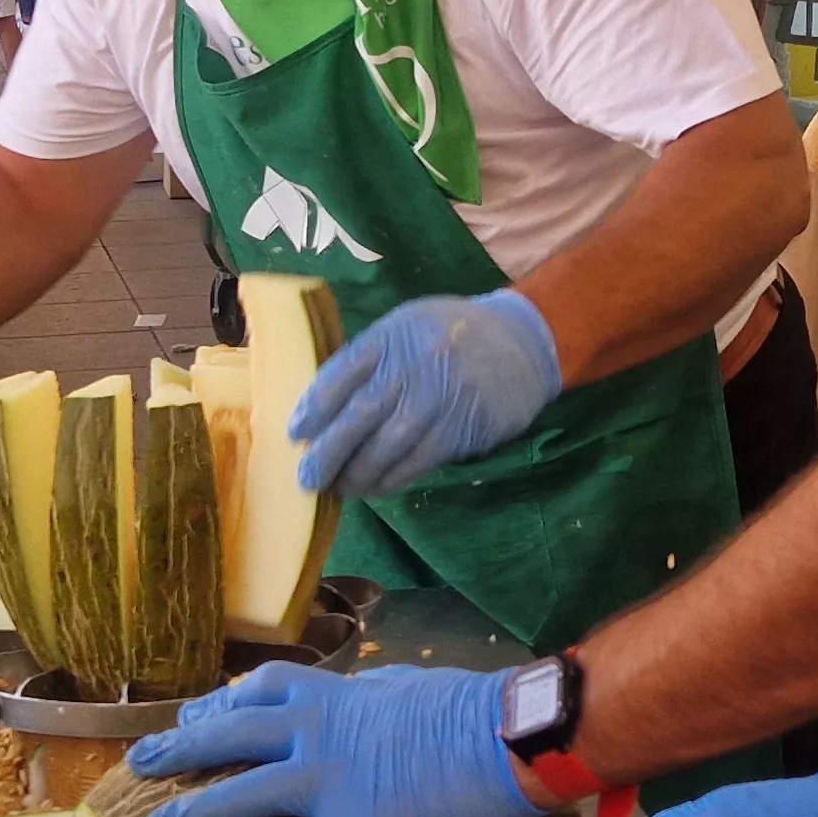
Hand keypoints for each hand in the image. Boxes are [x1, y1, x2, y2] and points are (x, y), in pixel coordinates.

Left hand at [123, 663, 539, 816]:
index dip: (222, 703)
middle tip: (141, 761)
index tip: (195, 717)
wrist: (506, 733)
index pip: (262, 690)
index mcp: (337, 694)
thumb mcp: (412, 687)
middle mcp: (320, 729)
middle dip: (182, 746)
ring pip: (246, 789)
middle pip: (233, 732)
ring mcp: (333, 775)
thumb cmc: (474, 707)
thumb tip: (370, 694)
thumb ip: (377, 694)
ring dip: (195, 812)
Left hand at [291, 290, 561, 495]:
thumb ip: (371, 359)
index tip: (295, 432)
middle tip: (307, 477)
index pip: (344, 371)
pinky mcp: (464, 426)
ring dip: (358, 473)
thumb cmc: (450, 335)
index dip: (315, 405)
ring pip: (389, 444)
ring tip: (339, 488)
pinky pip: (419, 459)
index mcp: (394, 334)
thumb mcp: (407, 328)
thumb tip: (323, 408)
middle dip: (329, 450)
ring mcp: (442, 395)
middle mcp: (416, 363)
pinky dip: (392, 478)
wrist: (523, 341)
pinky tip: (375, 487)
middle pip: (361, 412)